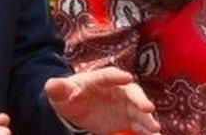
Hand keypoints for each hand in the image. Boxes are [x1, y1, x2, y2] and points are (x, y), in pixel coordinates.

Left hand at [45, 67, 160, 134]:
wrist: (76, 106)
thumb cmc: (69, 95)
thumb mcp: (60, 92)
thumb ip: (57, 88)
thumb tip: (50, 84)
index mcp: (99, 79)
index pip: (110, 76)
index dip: (118, 77)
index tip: (127, 78)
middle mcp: (117, 89)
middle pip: (131, 92)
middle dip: (140, 100)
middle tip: (148, 108)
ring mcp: (124, 104)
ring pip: (139, 110)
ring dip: (147, 118)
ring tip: (155, 128)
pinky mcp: (127, 118)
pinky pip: (139, 124)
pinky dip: (147, 131)